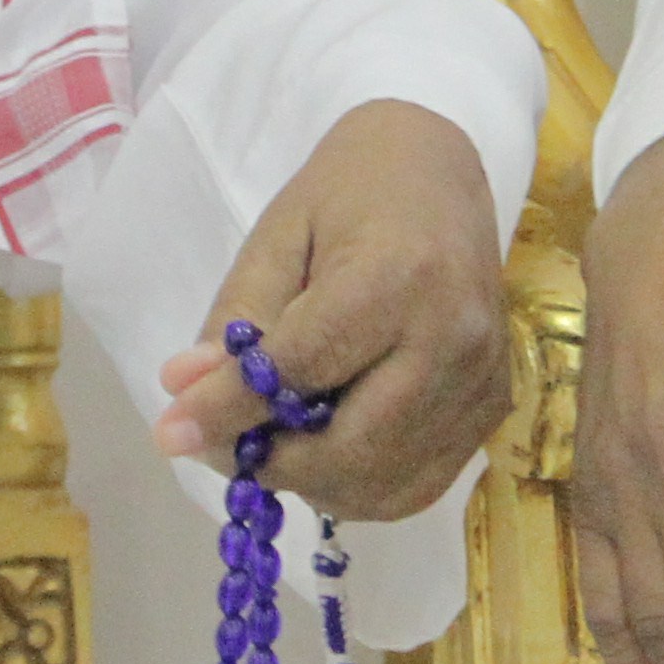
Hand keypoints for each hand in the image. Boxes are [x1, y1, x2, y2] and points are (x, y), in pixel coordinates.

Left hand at [149, 98, 512, 520]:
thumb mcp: (278, 237)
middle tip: (221, 447)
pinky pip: (419, 484)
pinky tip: (324, 452)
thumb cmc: (350, 193)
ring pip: (385, 481)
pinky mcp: (493, 405)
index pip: (303, 368)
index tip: (171, 434)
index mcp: (397, 275)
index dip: (231, 410)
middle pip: (352, 445)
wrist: (440, 177)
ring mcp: (480, 378)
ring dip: (312, 482)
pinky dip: (360, 487)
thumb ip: (237, 320)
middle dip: (274, 462)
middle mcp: (452, 336)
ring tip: (271, 444)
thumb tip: (186, 397)